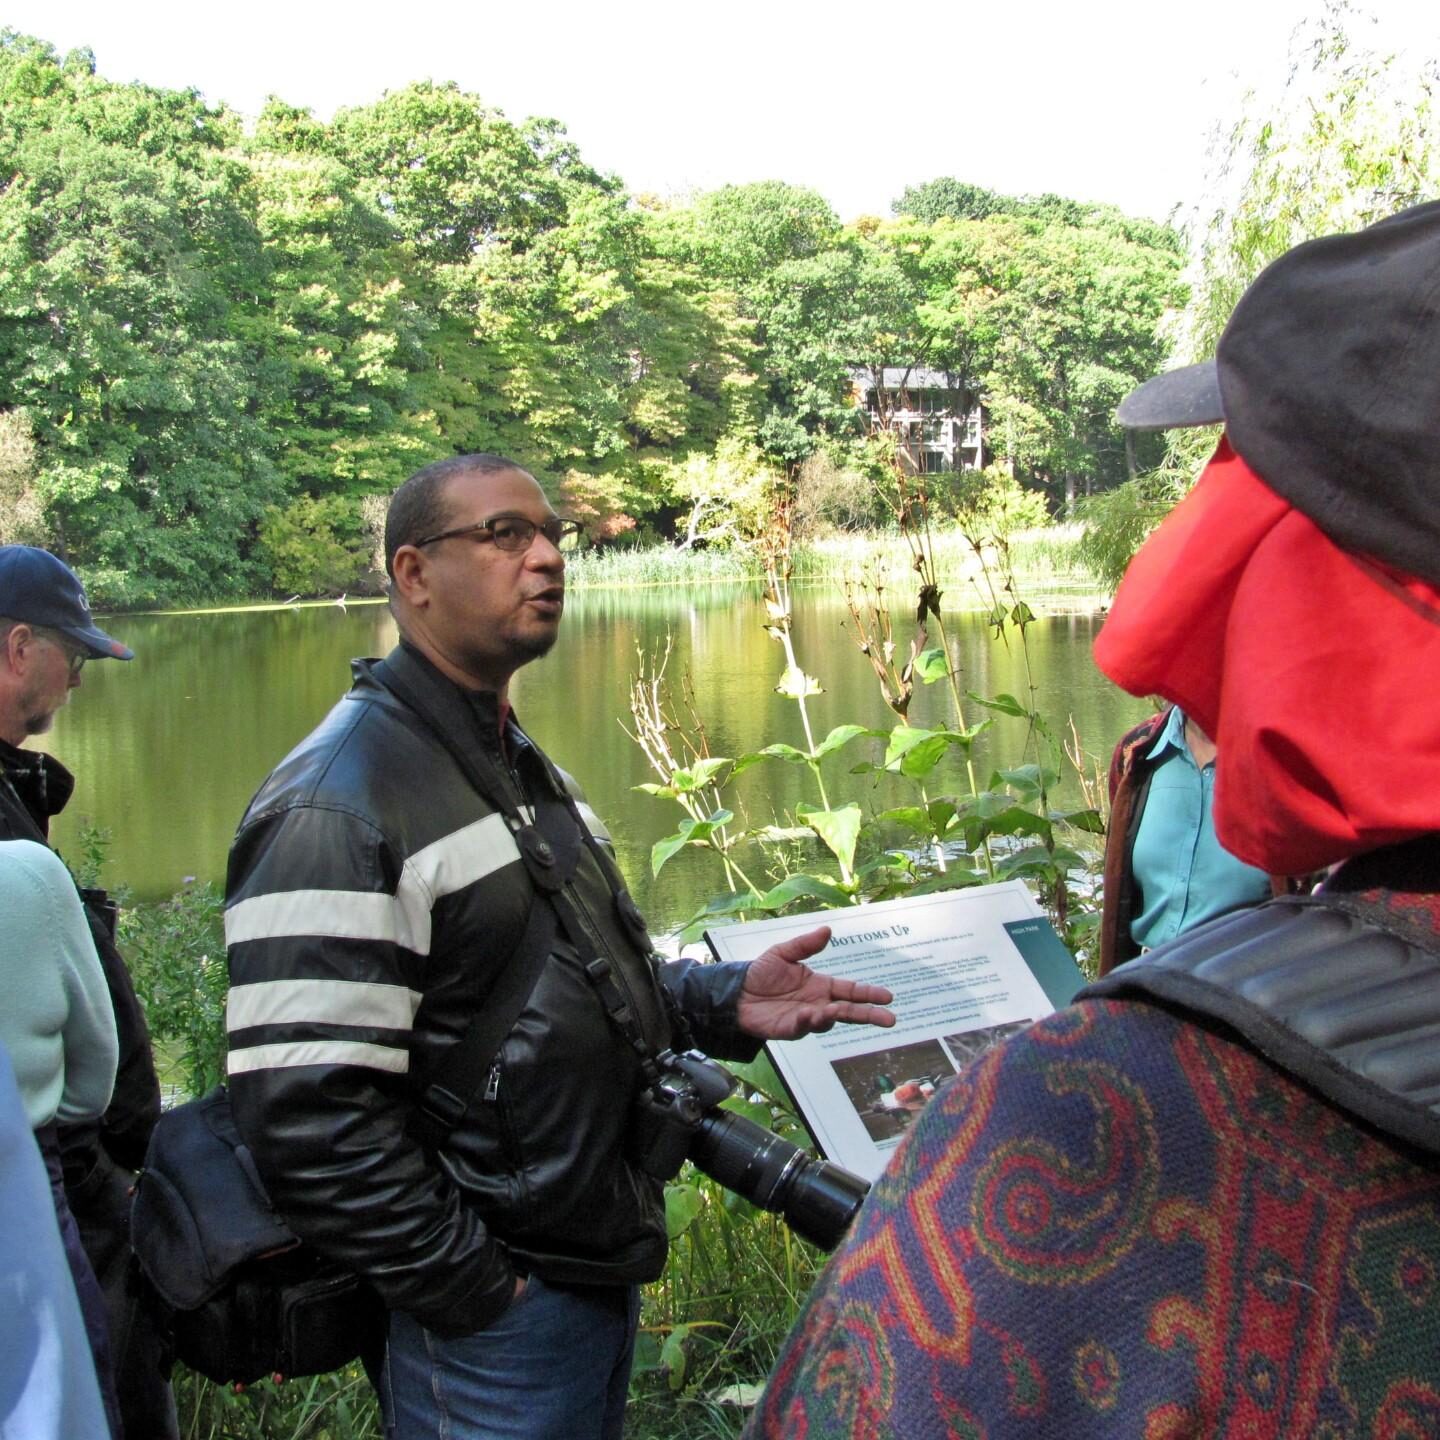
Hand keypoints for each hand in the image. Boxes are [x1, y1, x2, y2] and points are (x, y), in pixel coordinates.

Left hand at [736, 926, 895, 1040]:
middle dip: (869, 1015)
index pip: (850, 991)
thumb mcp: (783, 953)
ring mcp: (806, 1018)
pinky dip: (810, 1021)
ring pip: (829, 1020)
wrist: (736, 992)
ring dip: (836, 1015)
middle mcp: (818, 1003)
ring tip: (838, 1010)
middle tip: (889, 1019)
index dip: (868, 994)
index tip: (888, 997)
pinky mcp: (790, 1029)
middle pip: (849, 1011)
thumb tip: (828, 930)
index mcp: (820, 986)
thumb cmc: (761, 973)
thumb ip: (805, 944)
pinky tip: (812, 1014)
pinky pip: (804, 1027)